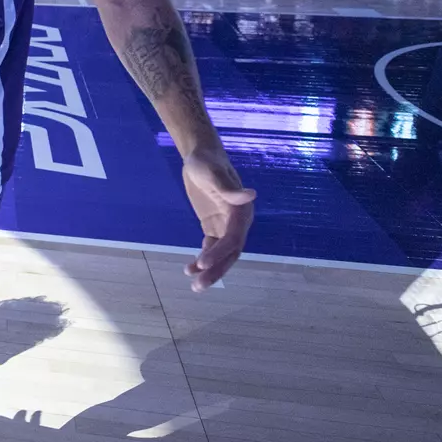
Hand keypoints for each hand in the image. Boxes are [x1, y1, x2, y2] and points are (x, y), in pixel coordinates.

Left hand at [181, 146, 254, 292]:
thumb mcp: (212, 171)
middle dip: (216, 270)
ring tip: (193, 284)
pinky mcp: (215, 225)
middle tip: (198, 286)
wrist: (200, 155)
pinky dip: (203, 259)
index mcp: (241, 210)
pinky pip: (211, 247)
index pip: (233, 238)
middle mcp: (238, 221)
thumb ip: (228, 187)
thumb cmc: (206, 161)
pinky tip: (190, 269)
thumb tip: (250, 195)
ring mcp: (226, 225)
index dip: (219, 253)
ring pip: (222, 254)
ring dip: (210, 270)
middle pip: (230, 252)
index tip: (202, 264)